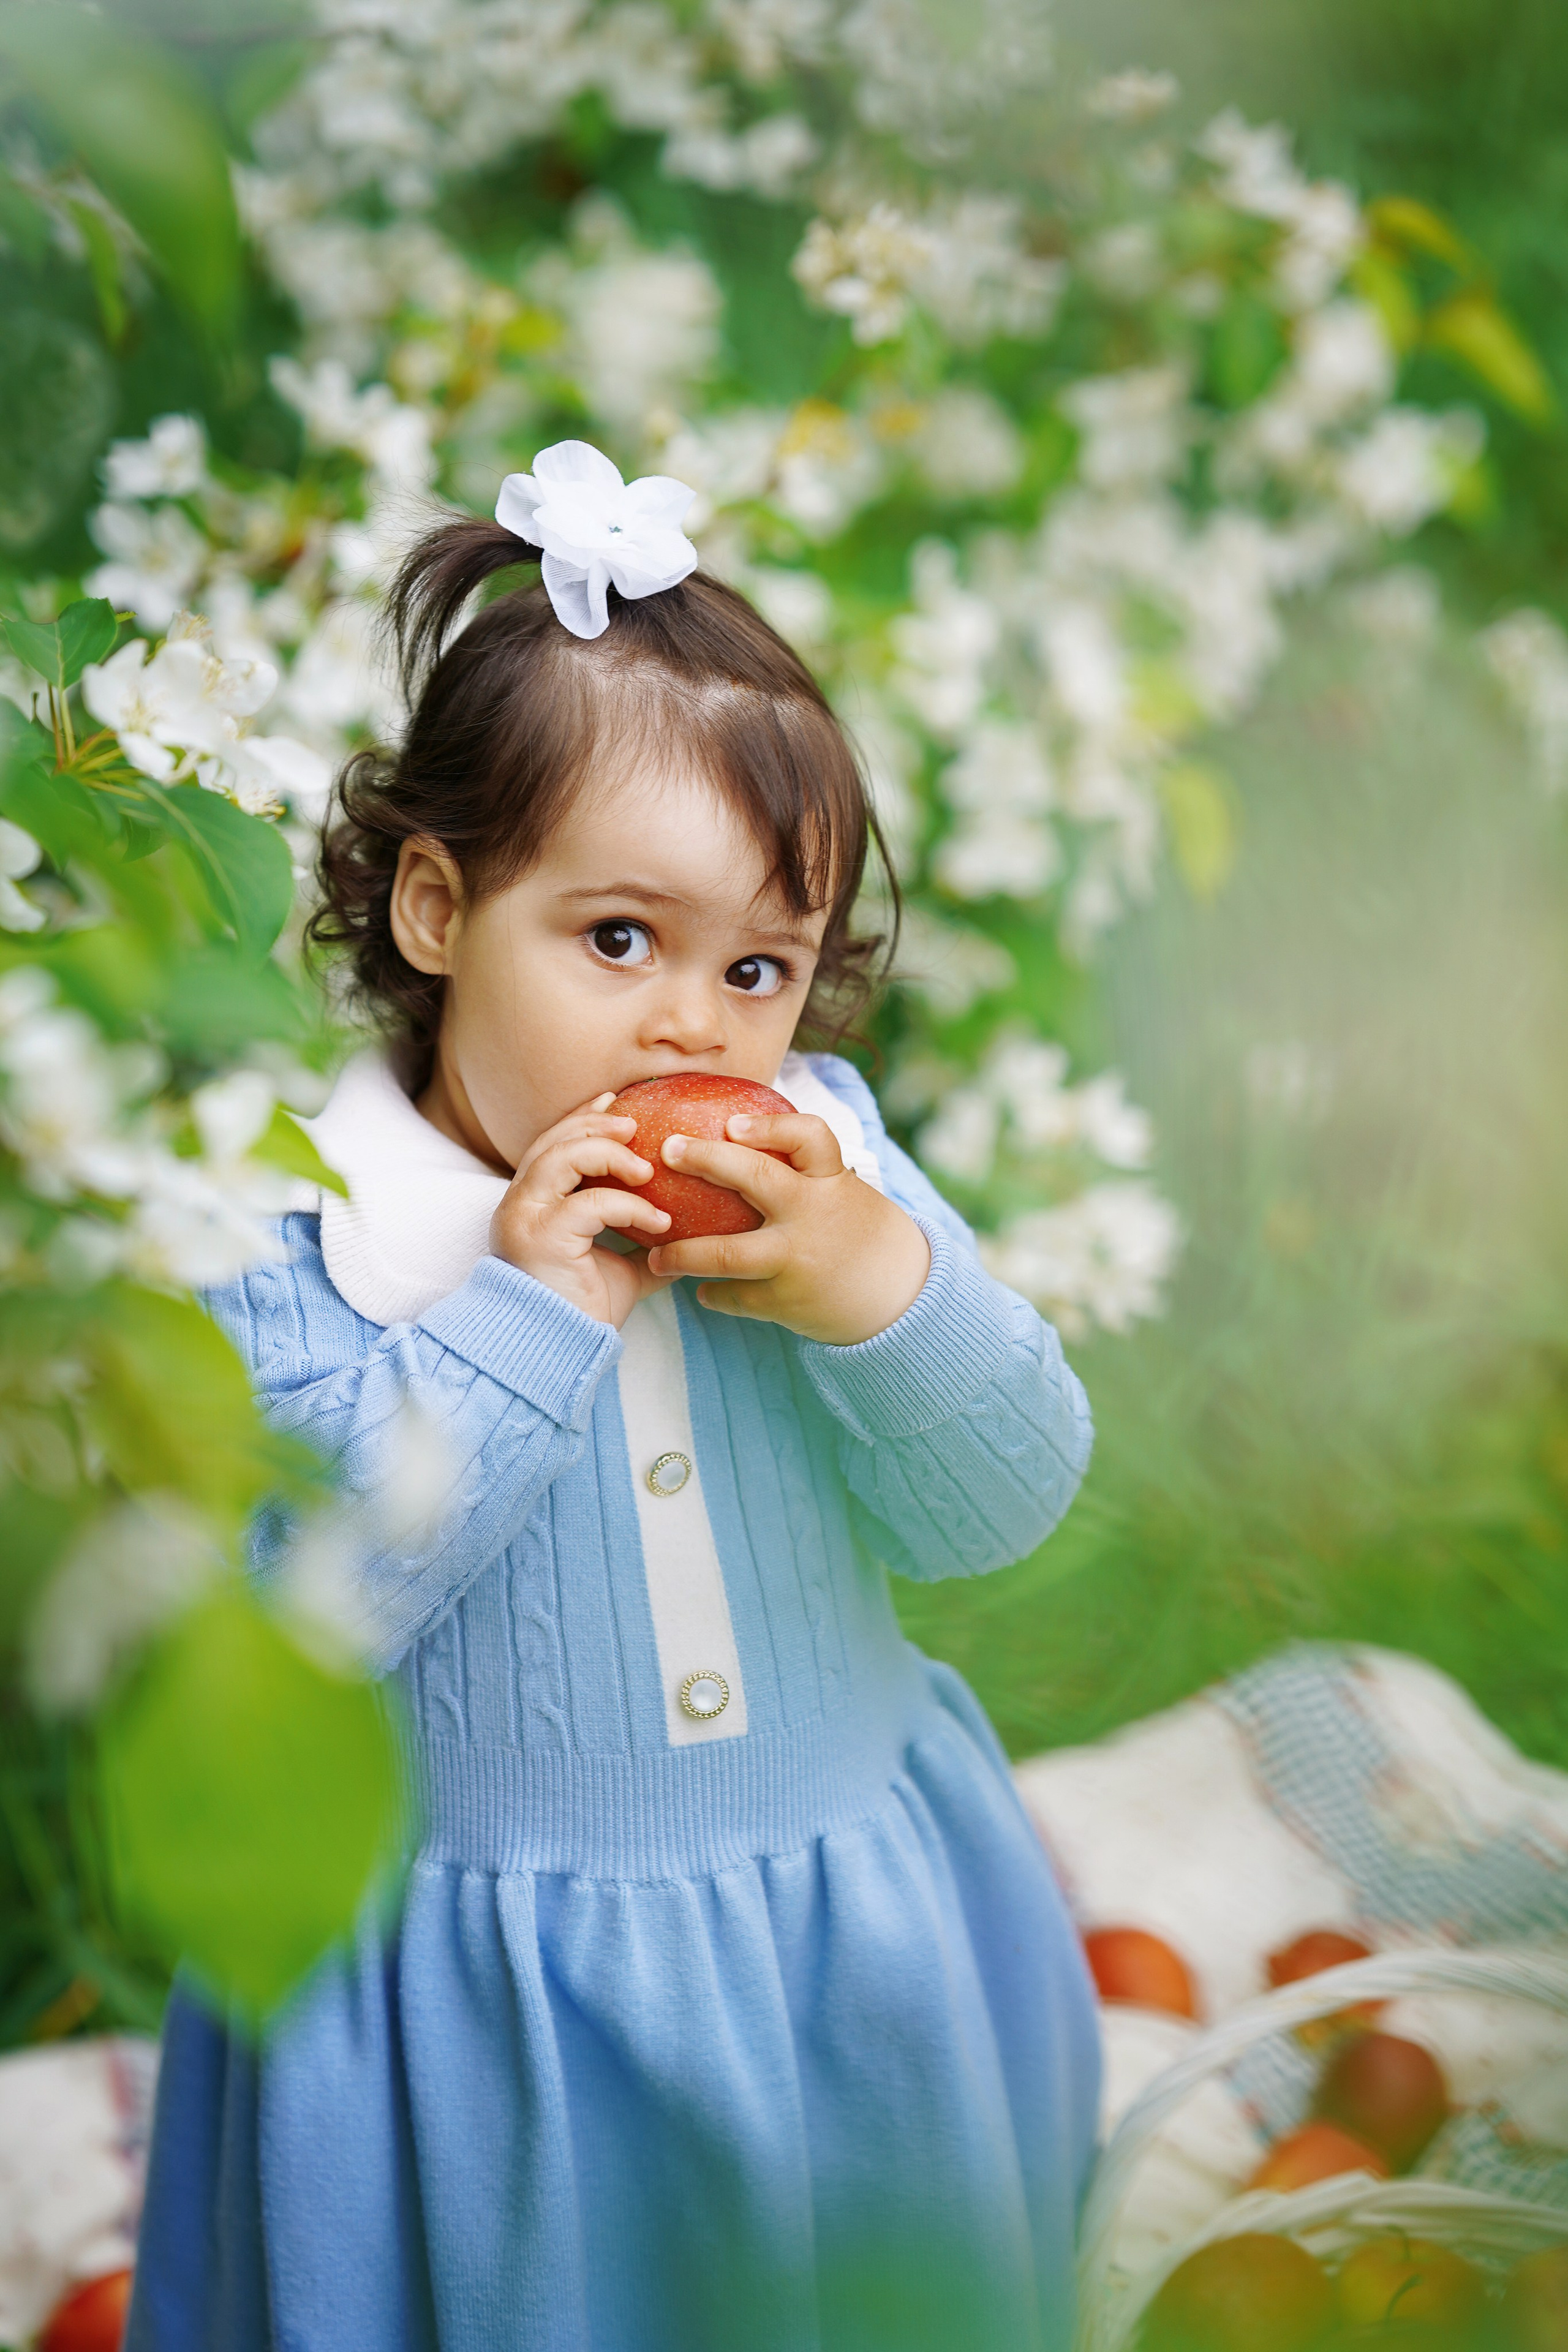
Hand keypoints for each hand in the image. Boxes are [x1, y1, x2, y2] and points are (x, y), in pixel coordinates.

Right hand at [489, 1093, 672, 1327]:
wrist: (556, 1352)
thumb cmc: (580, 1312)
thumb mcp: (620, 1267)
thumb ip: (643, 1244)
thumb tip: (688, 1234)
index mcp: (533, 1204)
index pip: (552, 1143)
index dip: (582, 1117)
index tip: (616, 1102)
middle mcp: (521, 1204)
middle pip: (553, 1140)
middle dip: (595, 1123)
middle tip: (635, 1123)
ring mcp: (526, 1218)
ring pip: (561, 1158)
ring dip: (608, 1153)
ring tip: (646, 1169)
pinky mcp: (541, 1237)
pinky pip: (590, 1203)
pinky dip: (629, 1205)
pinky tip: (659, 1219)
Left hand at [645, 1111, 929, 1344]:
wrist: (900, 1296)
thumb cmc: (858, 1233)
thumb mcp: (843, 1192)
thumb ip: (804, 1171)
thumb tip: (740, 1137)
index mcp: (830, 1182)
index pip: (808, 1137)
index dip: (768, 1128)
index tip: (731, 1123)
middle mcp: (813, 1215)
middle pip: (756, 1179)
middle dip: (706, 1160)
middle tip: (668, 1151)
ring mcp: (798, 1259)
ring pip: (728, 1254)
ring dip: (684, 1254)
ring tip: (658, 1257)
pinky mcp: (788, 1301)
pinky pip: (737, 1297)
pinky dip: (715, 1294)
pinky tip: (702, 1290)